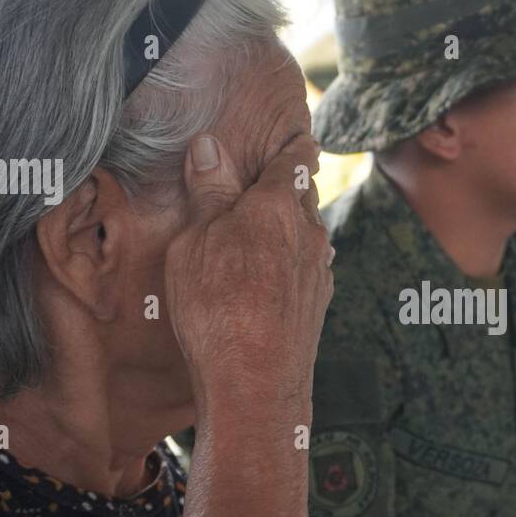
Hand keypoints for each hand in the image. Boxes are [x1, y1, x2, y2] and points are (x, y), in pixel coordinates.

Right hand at [165, 131, 332, 409]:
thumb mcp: (196, 240)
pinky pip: (306, 266)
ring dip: (289, 226)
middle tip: (267, 179)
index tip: (298, 134)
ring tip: (261, 228)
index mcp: (279, 205)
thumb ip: (209, 192)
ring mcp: (319, 270)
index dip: (294, 144)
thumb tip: (210, 145)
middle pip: (302, 196)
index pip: (295, 159)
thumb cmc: (218, 307)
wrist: (257, 383)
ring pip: (307, 233)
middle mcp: (310, 233)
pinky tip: (269, 274)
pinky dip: (290, 260)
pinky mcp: (318, 303)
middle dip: (287, 185)